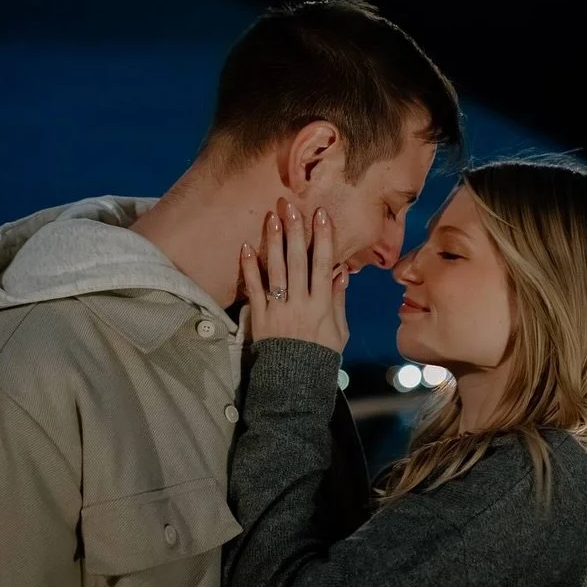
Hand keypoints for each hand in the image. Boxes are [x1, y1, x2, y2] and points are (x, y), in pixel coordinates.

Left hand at [241, 203, 349, 353]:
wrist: (294, 381)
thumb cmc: (320, 354)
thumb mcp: (339, 330)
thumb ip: (338, 301)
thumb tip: (340, 272)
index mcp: (322, 304)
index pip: (323, 265)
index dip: (323, 238)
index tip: (321, 215)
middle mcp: (300, 302)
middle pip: (298, 261)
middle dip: (296, 232)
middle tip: (291, 206)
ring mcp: (278, 308)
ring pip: (276, 270)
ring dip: (274, 242)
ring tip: (271, 217)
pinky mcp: (260, 316)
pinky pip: (254, 288)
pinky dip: (249, 268)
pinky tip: (246, 246)